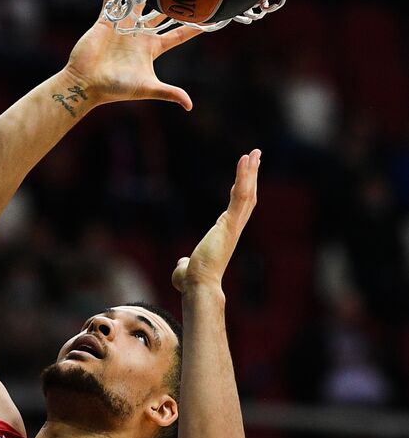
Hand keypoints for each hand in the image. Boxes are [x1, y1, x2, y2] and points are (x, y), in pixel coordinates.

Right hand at [65, 0, 200, 110]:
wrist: (86, 84)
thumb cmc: (116, 88)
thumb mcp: (147, 88)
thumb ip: (169, 93)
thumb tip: (190, 105)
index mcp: (152, 47)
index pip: (178, 34)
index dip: (195, 27)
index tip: (212, 17)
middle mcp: (140, 34)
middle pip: (161, 12)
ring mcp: (123, 25)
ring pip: (138, 1)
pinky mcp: (105, 21)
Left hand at [172, 150, 260, 291]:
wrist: (198, 285)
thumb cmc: (193, 280)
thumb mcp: (186, 268)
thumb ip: (184, 263)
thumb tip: (181, 265)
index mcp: (225, 233)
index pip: (237, 207)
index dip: (243, 189)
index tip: (245, 174)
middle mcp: (233, 227)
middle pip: (248, 195)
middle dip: (252, 175)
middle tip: (256, 155)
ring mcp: (234, 225)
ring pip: (247, 193)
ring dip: (251, 172)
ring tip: (254, 153)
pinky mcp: (230, 223)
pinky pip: (240, 196)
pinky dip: (244, 178)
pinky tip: (245, 161)